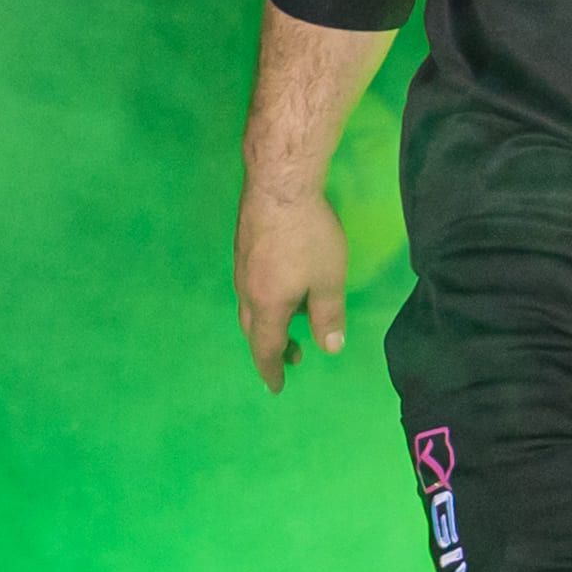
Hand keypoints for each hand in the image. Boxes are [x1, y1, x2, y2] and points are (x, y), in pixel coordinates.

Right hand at [237, 184, 351, 391]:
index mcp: (266, 305)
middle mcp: (246, 290)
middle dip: (272, 347)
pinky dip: (266, 299)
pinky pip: (251, 285)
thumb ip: (329, 316)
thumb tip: (330, 348)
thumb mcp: (328, 279)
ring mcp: (241, 266)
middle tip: (296, 355)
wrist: (279, 185)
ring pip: (251, 306)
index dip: (273, 369)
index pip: (265, 348)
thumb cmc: (308, 236)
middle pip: (253, 329)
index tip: (278, 386)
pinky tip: (285, 285)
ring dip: (270, 321)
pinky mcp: (243, 246)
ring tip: (296, 319)